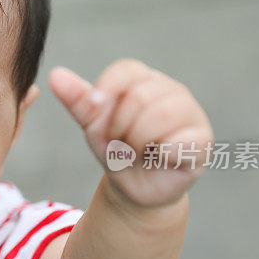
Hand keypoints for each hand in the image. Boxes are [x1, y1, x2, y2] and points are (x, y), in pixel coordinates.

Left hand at [49, 59, 213, 207]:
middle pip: (139, 96)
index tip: (94, 111)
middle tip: (119, 143)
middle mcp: (171, 90)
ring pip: (159, 116)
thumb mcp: (93, 126)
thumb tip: (55, 74)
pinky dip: (158, 155)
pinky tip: (157, 159)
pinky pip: (179, 140)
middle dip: (118, 127)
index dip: (106, 89)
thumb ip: (79, 100)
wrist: (134, 188)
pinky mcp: (202, 140)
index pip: (126, 70)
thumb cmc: (116, 150)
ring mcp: (190, 113)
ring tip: (135, 152)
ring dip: (136, 142)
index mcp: (143, 80)